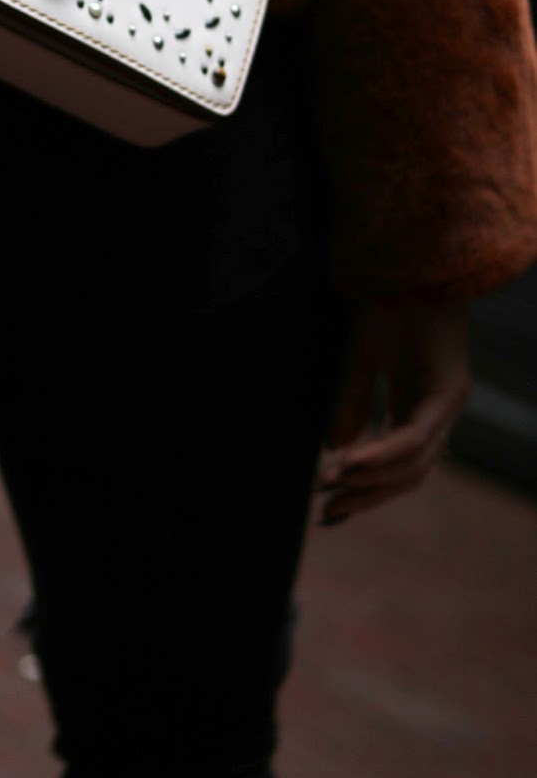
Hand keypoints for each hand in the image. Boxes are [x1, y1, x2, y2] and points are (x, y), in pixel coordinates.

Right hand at [316, 297, 471, 525]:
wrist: (407, 262)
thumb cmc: (386, 302)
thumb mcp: (359, 360)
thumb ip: (352, 403)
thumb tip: (339, 450)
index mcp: (420, 402)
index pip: (400, 462)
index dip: (369, 488)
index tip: (332, 510)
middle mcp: (440, 409)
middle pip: (412, 474)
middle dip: (369, 497)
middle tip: (329, 516)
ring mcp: (448, 402)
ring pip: (416, 464)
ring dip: (373, 482)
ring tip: (332, 490)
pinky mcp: (448, 390)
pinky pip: (414, 437)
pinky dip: (381, 455)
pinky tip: (348, 464)